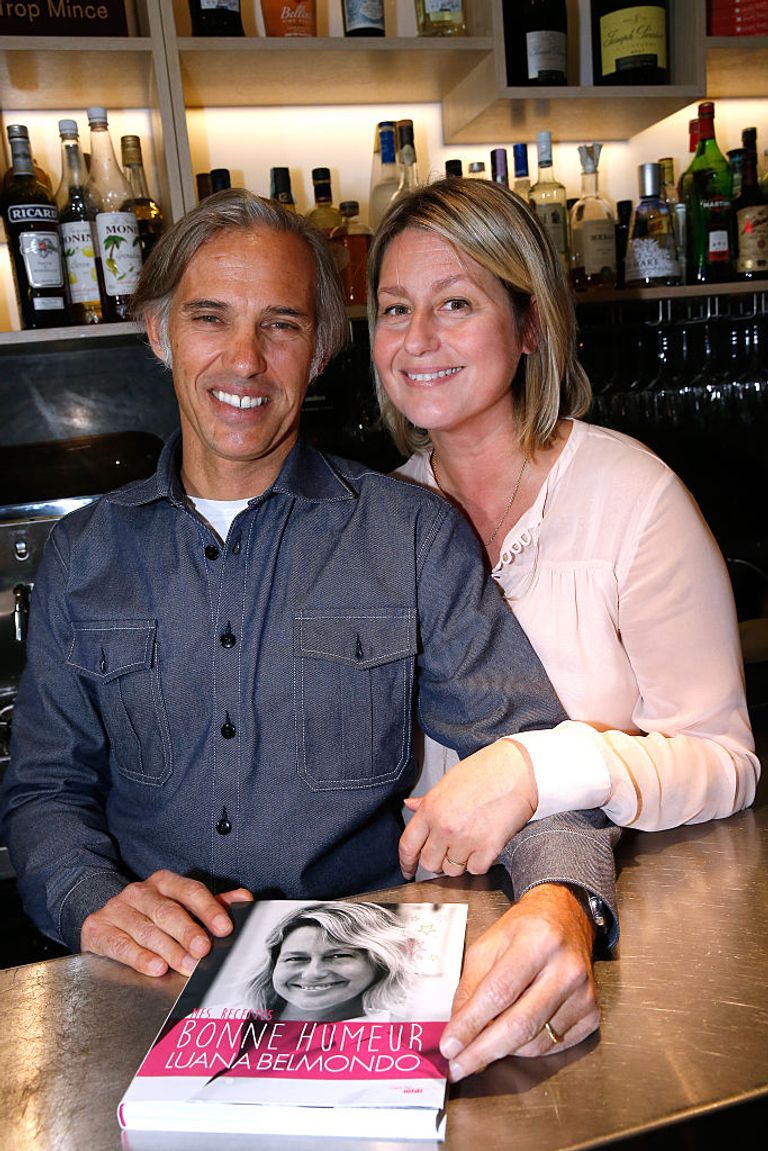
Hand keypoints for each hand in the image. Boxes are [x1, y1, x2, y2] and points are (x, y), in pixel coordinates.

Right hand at [80, 869, 253, 977]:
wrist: (104, 918)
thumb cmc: (150, 914)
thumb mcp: (179, 906)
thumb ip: (211, 904)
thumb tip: (244, 898)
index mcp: (165, 882)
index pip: (190, 891)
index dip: (209, 909)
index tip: (225, 928)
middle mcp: (140, 892)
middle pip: (168, 912)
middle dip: (188, 932)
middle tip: (204, 950)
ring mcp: (117, 909)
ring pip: (146, 930)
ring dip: (168, 950)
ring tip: (186, 965)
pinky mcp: (98, 928)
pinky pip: (121, 945)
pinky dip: (139, 957)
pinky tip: (155, 967)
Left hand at [399, 739, 536, 878]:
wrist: (516, 770)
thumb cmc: (484, 771)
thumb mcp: (447, 783)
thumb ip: (427, 801)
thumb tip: (410, 806)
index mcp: (431, 809)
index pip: (408, 846)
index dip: (406, 863)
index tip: (408, 870)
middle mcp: (445, 827)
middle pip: (429, 863)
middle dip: (436, 861)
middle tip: (447, 851)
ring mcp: (466, 839)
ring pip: (452, 870)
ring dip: (459, 862)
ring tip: (468, 844)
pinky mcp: (489, 847)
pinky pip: (476, 870)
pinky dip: (479, 863)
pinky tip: (483, 847)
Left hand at [440, 884, 598, 1079]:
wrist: (566, 918)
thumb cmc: (524, 929)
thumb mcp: (488, 944)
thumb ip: (470, 986)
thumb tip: (457, 1030)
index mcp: (538, 942)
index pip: (499, 992)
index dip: (471, 1023)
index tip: (449, 1047)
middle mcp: (567, 969)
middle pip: (520, 1024)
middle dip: (483, 1051)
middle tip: (458, 1066)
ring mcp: (584, 994)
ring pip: (534, 1042)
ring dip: (502, 1050)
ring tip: (482, 1045)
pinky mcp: (592, 1014)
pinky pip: (552, 1046)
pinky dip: (526, 1048)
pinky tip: (513, 1036)